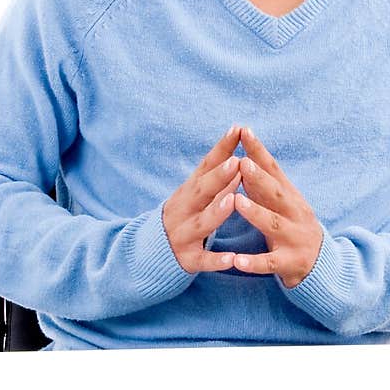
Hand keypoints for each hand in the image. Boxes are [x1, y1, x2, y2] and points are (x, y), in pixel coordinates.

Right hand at [162, 126, 241, 272]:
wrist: (151, 252)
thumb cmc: (184, 217)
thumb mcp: (194, 195)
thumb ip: (215, 177)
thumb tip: (238, 150)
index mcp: (188, 191)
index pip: (205, 166)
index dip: (221, 148)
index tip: (238, 130)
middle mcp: (183, 210)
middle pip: (201, 191)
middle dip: (218, 177)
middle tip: (237, 162)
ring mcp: (184, 234)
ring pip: (201, 224)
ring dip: (217, 212)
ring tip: (233, 201)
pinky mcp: (188, 259)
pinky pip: (203, 260)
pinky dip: (217, 260)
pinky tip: (233, 259)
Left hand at [232, 127, 323, 286]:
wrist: (322, 266)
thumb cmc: (293, 228)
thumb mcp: (283, 204)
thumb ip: (264, 185)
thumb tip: (244, 156)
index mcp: (291, 197)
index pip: (274, 169)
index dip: (259, 151)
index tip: (244, 131)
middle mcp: (295, 214)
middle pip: (277, 193)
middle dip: (260, 178)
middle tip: (241, 162)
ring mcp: (294, 239)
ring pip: (273, 225)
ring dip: (255, 213)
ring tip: (236, 202)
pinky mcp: (289, 263)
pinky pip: (269, 263)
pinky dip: (254, 262)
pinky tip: (237, 261)